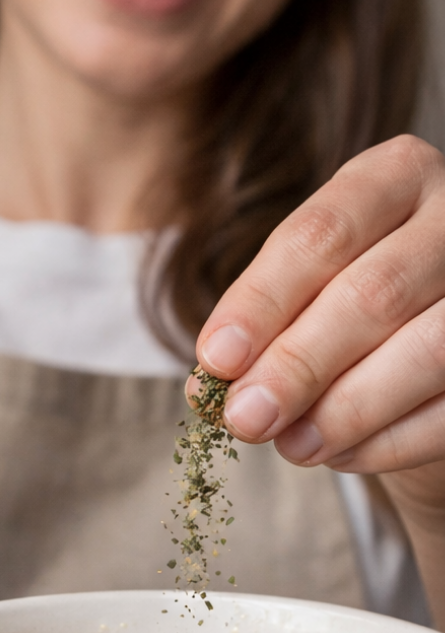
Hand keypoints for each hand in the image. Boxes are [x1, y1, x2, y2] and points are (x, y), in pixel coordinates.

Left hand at [190, 135, 444, 625]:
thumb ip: (258, 329)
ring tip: (290, 446)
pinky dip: (388, 441)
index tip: (217, 359)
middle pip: (373, 293)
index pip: (319, 233)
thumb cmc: (348, 303)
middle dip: (298, 366)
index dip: (261, 302)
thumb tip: (209, 385)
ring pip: (428, 351)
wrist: (426, 345)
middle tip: (246, 418)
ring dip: (346, 410)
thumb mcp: (300, 292)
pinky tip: (339, 454)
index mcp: (393, 178)